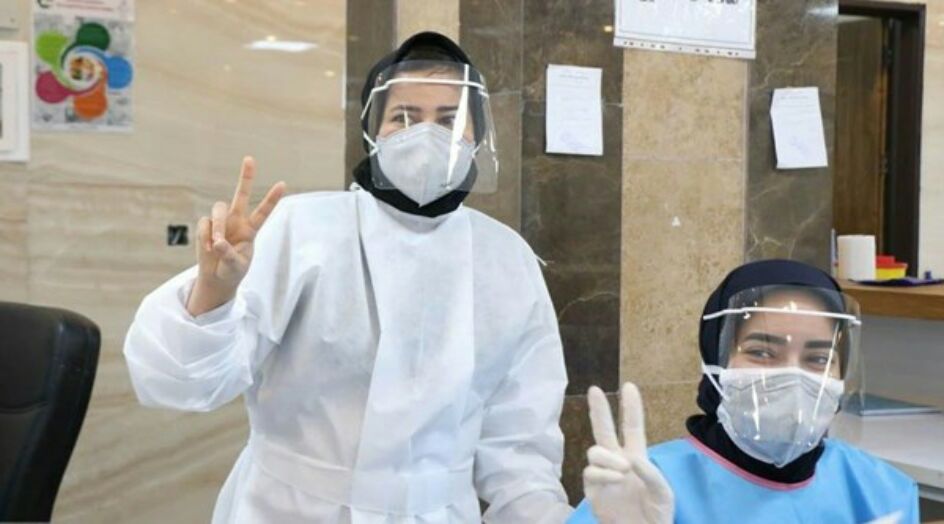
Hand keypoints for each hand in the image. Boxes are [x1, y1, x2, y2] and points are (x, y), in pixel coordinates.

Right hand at [186, 157, 285, 315]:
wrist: (217, 277)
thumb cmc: (232, 271)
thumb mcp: (235, 267)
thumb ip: (229, 255)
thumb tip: (218, 242)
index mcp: (251, 230)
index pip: (264, 212)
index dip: (272, 198)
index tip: (283, 183)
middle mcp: (237, 221)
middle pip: (241, 195)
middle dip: (246, 177)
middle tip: (250, 158)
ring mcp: (221, 222)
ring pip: (218, 209)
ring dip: (217, 226)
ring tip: (217, 244)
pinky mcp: (206, 226)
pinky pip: (204, 225)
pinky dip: (205, 237)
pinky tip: (208, 249)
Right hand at [583, 383, 673, 523]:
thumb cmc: (656, 515)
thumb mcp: (663, 493)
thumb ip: (651, 474)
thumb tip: (631, 459)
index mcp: (636, 457)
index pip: (632, 428)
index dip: (631, 408)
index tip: (629, 386)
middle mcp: (617, 462)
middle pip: (604, 430)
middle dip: (599, 410)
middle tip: (595, 389)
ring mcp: (603, 475)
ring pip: (595, 451)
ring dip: (609, 456)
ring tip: (624, 469)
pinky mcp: (592, 490)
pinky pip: (591, 472)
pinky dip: (604, 472)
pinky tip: (617, 478)